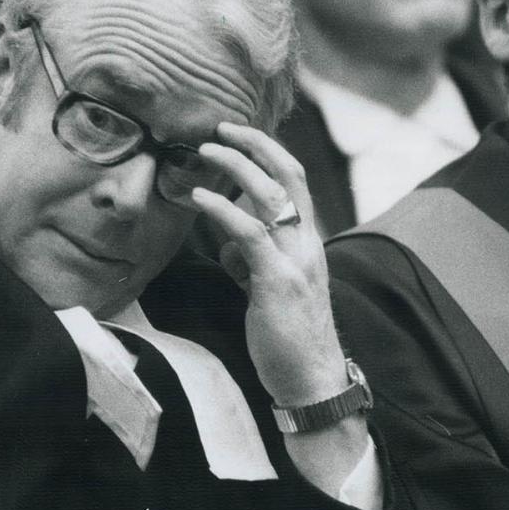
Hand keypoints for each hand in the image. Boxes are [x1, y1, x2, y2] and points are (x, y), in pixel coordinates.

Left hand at [188, 122, 346, 406]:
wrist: (312, 381)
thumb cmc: (289, 339)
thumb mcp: (272, 288)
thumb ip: (256, 261)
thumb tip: (230, 247)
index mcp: (308, 243)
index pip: (296, 182)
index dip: (269, 152)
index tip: (239, 136)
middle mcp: (308, 244)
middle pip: (289, 175)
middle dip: (256, 144)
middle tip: (220, 128)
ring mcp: (295, 261)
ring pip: (271, 196)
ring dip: (236, 167)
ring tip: (205, 152)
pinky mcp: (277, 282)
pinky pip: (250, 233)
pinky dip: (222, 210)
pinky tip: (196, 199)